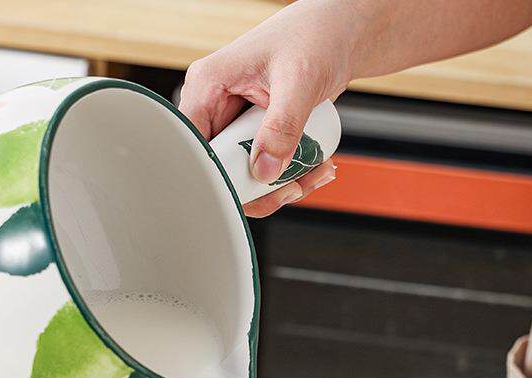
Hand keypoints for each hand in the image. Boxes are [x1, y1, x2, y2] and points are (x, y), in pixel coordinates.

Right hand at [179, 0, 359, 216]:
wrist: (338, 35)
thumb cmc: (315, 36)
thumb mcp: (299, 80)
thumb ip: (283, 126)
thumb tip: (266, 169)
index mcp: (208, 85)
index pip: (193, 144)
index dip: (215, 175)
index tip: (248, 188)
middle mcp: (216, 107)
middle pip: (219, 170)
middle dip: (258, 187)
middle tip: (293, 185)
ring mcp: (235, 124)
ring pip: (243, 177)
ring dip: (279, 187)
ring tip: (312, 172)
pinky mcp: (255, 136)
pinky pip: (263, 171)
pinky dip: (288, 178)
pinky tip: (314, 166)